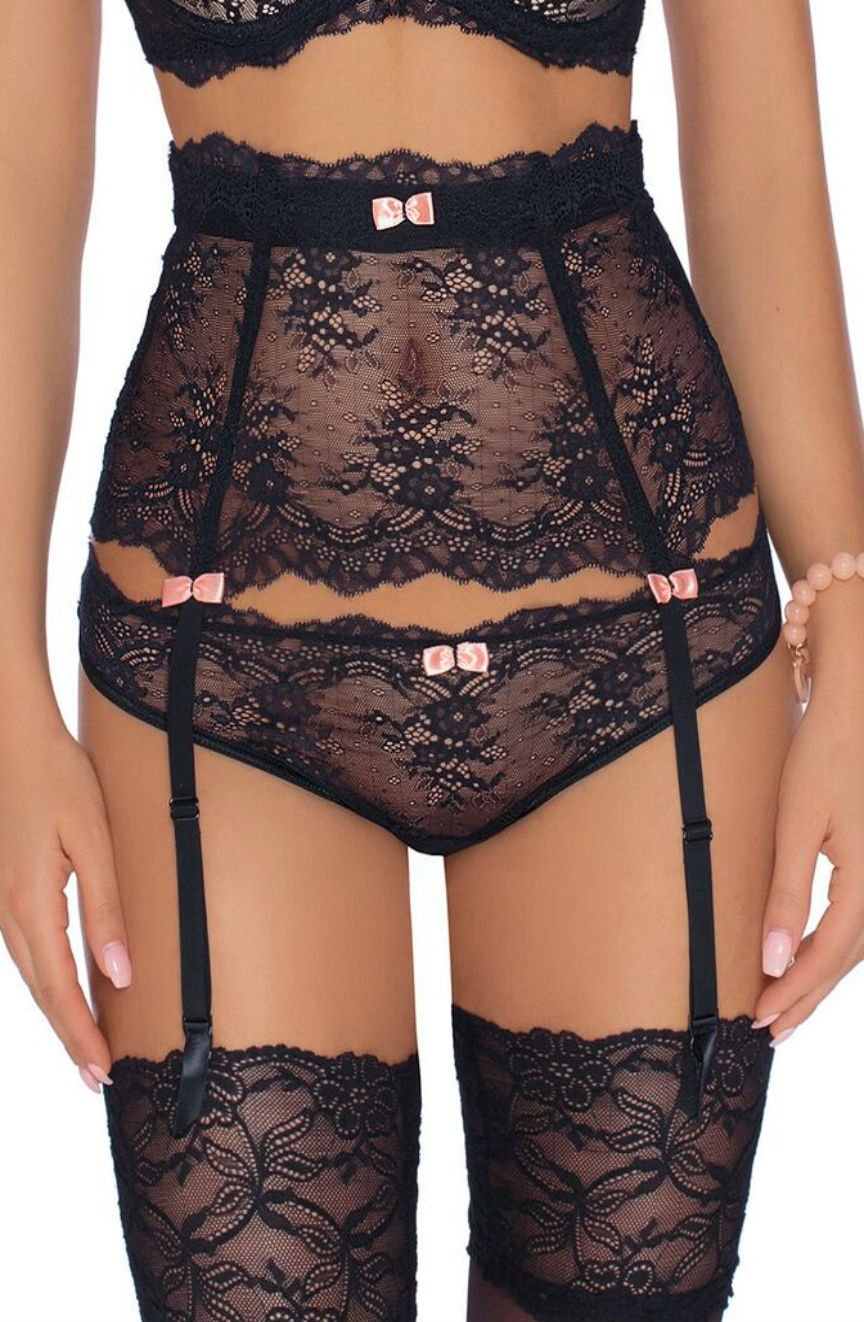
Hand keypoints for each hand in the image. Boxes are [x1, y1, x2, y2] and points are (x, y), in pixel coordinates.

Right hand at [0, 707, 130, 1091]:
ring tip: (86, 1044)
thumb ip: (107, 907)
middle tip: (97, 1077)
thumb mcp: (93, 840)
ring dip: (58, 1010)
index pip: (58, 987)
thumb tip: (120, 972)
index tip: (101, 1072)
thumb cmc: (60, 780)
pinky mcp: (7, 888)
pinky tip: (65, 987)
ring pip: (31, 971)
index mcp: (31, 903)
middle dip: (69, 1034)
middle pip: (40, 989)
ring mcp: (2, 899)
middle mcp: (9, 910)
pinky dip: (46, 978)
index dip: (81, 1033)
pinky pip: (27, 947)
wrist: (15, 738)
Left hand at [753, 671, 863, 1043]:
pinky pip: (857, 922)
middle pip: (845, 960)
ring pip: (855, 946)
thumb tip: (773, 959)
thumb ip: (786, 894)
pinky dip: (831, 949)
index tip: (759, 1019)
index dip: (792, 991)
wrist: (856, 715)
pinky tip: (806, 958)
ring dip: (819, 978)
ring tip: (784, 1008)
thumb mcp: (797, 826)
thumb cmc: (824, 760)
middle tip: (768, 1031)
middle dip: (805, 997)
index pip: (826, 955)